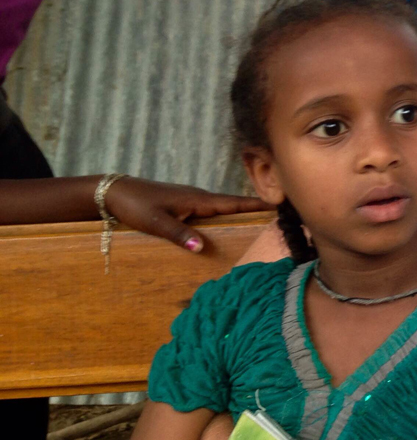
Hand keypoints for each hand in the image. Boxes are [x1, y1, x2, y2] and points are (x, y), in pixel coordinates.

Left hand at [103, 177, 266, 252]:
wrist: (114, 192)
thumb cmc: (135, 205)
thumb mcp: (156, 222)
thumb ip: (179, 234)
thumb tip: (201, 248)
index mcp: (197, 200)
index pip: (233, 203)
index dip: (256, 205)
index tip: (280, 205)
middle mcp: (199, 197)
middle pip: (233, 204)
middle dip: (256, 208)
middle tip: (281, 214)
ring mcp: (192, 200)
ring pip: (222, 207)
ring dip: (241, 211)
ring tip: (262, 219)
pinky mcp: (184, 204)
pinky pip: (212, 210)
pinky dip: (226, 215)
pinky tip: (227, 223)